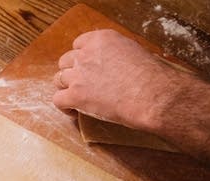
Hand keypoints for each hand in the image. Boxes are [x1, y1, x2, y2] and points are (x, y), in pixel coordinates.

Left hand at [52, 29, 175, 131]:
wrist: (151, 95)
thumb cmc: (150, 76)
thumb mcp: (133, 52)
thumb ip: (116, 54)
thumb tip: (113, 65)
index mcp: (101, 39)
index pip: (78, 44)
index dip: (81, 57)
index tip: (86, 67)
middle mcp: (86, 54)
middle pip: (65, 62)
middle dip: (72, 72)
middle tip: (82, 84)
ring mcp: (78, 75)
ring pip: (59, 80)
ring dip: (66, 89)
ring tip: (78, 99)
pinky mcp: (75, 95)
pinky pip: (58, 100)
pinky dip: (64, 107)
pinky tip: (74, 112)